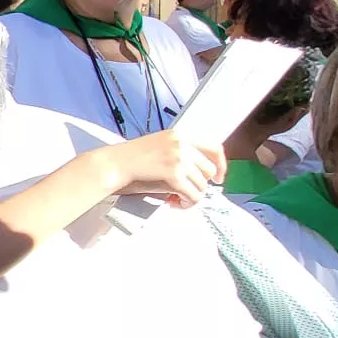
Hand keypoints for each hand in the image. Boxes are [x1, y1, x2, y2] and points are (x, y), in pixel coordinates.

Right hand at [96, 131, 226, 207]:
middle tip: (188, 192)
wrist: (116, 163)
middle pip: (210, 170)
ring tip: (178, 198)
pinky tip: (176, 203)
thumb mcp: (162, 146)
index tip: (219, 177)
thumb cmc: (133, 158)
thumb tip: (202, 174)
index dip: (221, 164)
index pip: (215, 147)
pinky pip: (192, 194)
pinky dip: (187, 203)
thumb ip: (183, 153)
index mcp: (182, 134)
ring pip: (202, 185)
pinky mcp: (174, 173)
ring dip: (192, 195)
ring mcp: (179, 158)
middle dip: (201, 184)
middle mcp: (183, 143)